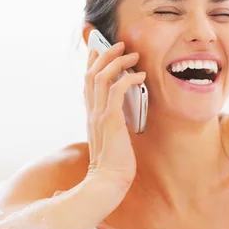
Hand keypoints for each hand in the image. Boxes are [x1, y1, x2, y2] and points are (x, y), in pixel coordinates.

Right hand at [84, 41, 145, 191]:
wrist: (107, 183)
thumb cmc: (113, 166)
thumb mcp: (111, 141)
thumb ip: (112, 125)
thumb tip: (120, 116)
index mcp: (91, 116)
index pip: (87, 83)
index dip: (93, 63)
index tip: (101, 49)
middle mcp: (91, 113)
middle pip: (91, 73)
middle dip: (105, 55)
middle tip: (121, 45)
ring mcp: (99, 116)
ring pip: (101, 77)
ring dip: (117, 62)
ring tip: (132, 55)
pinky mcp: (110, 121)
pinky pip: (117, 91)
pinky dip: (128, 79)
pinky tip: (140, 76)